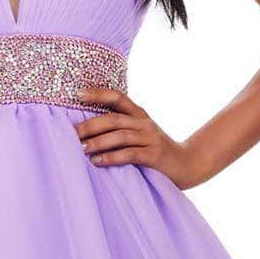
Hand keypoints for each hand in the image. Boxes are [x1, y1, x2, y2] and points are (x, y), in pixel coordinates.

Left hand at [73, 88, 204, 188]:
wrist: (187, 165)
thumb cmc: (155, 151)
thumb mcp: (139, 135)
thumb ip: (120, 129)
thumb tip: (85, 131)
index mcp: (139, 114)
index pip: (117, 98)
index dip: (98, 93)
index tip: (77, 94)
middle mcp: (144, 123)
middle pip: (114, 119)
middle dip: (91, 125)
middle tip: (72, 133)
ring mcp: (150, 139)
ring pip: (120, 136)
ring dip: (98, 142)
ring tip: (81, 149)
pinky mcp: (154, 156)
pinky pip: (129, 154)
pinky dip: (112, 157)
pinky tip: (97, 161)